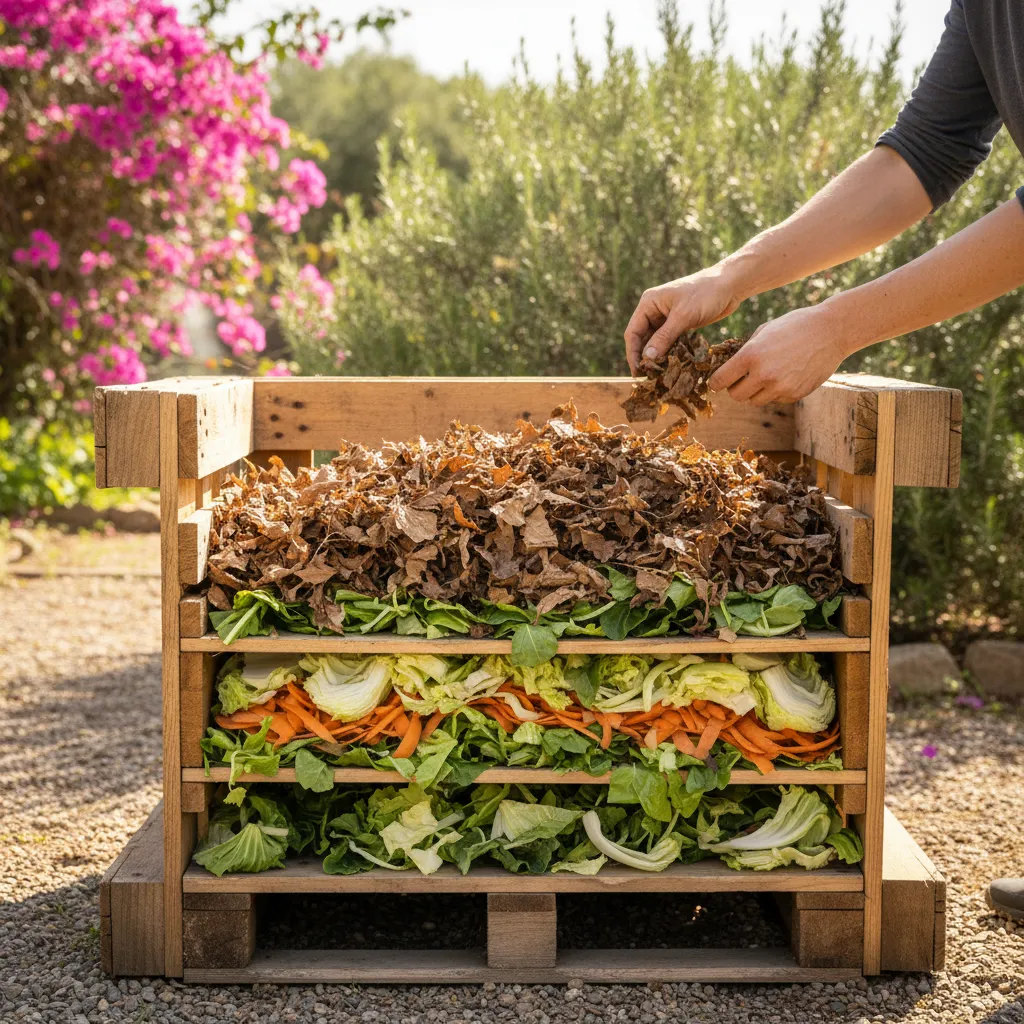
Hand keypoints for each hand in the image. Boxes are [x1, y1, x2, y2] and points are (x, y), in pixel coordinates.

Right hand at [623, 266, 742, 373]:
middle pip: (642, 339)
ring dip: (657, 358)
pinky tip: (671, 367)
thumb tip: (647, 358)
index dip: (633, 353)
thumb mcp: (683, 316)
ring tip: (659, 376)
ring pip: (656, 342)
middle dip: (645, 358)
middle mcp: (654, 311)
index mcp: (649, 303)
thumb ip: (664, 337)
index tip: (638, 372)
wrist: (730, 285)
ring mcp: (666, 318)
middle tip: (648, 378)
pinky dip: (669, 354)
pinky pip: (669, 342)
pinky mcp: (679, 324)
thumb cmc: (706, 293)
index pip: (633, 332)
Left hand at [707, 302, 851, 404]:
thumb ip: (745, 350)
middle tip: (742, 379)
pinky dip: (775, 392)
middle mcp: (764, 374)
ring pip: (755, 401)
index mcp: (751, 355)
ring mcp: (780, 387)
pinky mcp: (794, 394)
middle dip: (736, 388)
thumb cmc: (795, 325)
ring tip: (766, 375)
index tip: (718, 381)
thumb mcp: (764, 331)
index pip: (720, 381)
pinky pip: (775, 399)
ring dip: (755, 392)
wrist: (831, 331)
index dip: (716, 382)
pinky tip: (785, 375)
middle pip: (736, 396)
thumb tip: (728, 366)